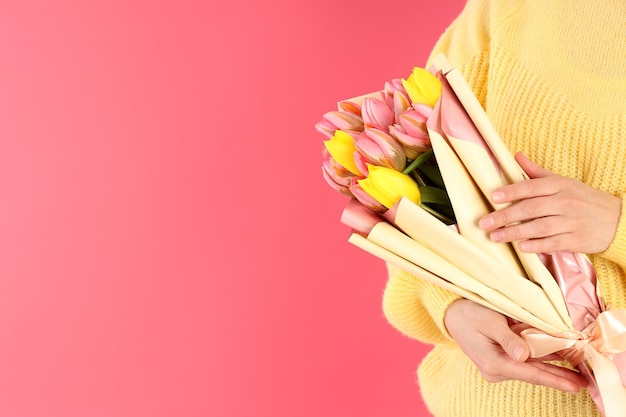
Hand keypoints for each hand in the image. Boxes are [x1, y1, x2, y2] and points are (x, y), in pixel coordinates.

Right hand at [444, 299, 587, 392]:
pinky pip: (523, 362)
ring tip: (576, 376)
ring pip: (530, 368)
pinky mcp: (499, 361)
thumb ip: (507, 339)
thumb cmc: (469, 314)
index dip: (554, 379)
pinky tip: (557, 363)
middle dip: (558, 379)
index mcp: (493, 362)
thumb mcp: (489, 321)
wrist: (451, 315)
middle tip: (584, 384)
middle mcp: (496, 369)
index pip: (530, 373)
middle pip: (533, 374)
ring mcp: (497, 366)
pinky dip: (541, 362)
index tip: (575, 386)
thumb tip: (524, 356)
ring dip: (552, 370)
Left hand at [479, 152, 620, 253]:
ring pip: (539, 227)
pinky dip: (537, 245)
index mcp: (560, 186)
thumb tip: (516, 156)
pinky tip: (521, 247)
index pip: (532, 187)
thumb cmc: (584, 199)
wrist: (618, 219)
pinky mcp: (576, 240)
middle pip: (531, 208)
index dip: (512, 191)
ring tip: (495, 236)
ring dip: (515, 232)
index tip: (493, 196)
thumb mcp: (563, 182)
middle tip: (485, 222)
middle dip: (505, 216)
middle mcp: (565, 202)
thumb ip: (537, 172)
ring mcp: (571, 222)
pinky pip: (553, 243)